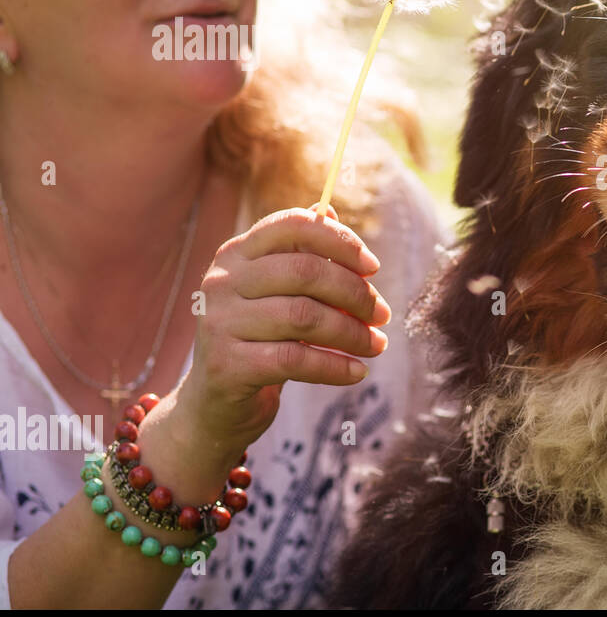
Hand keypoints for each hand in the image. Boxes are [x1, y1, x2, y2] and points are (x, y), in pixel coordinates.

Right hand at [171, 202, 391, 459]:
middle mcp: (220, 282)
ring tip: (376, 345)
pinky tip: (356, 372)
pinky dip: (335, 366)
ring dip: (352, 333)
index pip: (291, 226)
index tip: (373, 267)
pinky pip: (296, 360)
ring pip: (305, 317)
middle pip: (305, 271)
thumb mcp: (279, 295)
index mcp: (235, 254)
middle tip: (381, 314)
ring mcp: (219, 323)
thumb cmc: (260, 341)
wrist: (215, 406)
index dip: (339, 241)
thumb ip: (302, 256)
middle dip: (355, 293)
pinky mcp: (226, 366)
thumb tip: (331, 211)